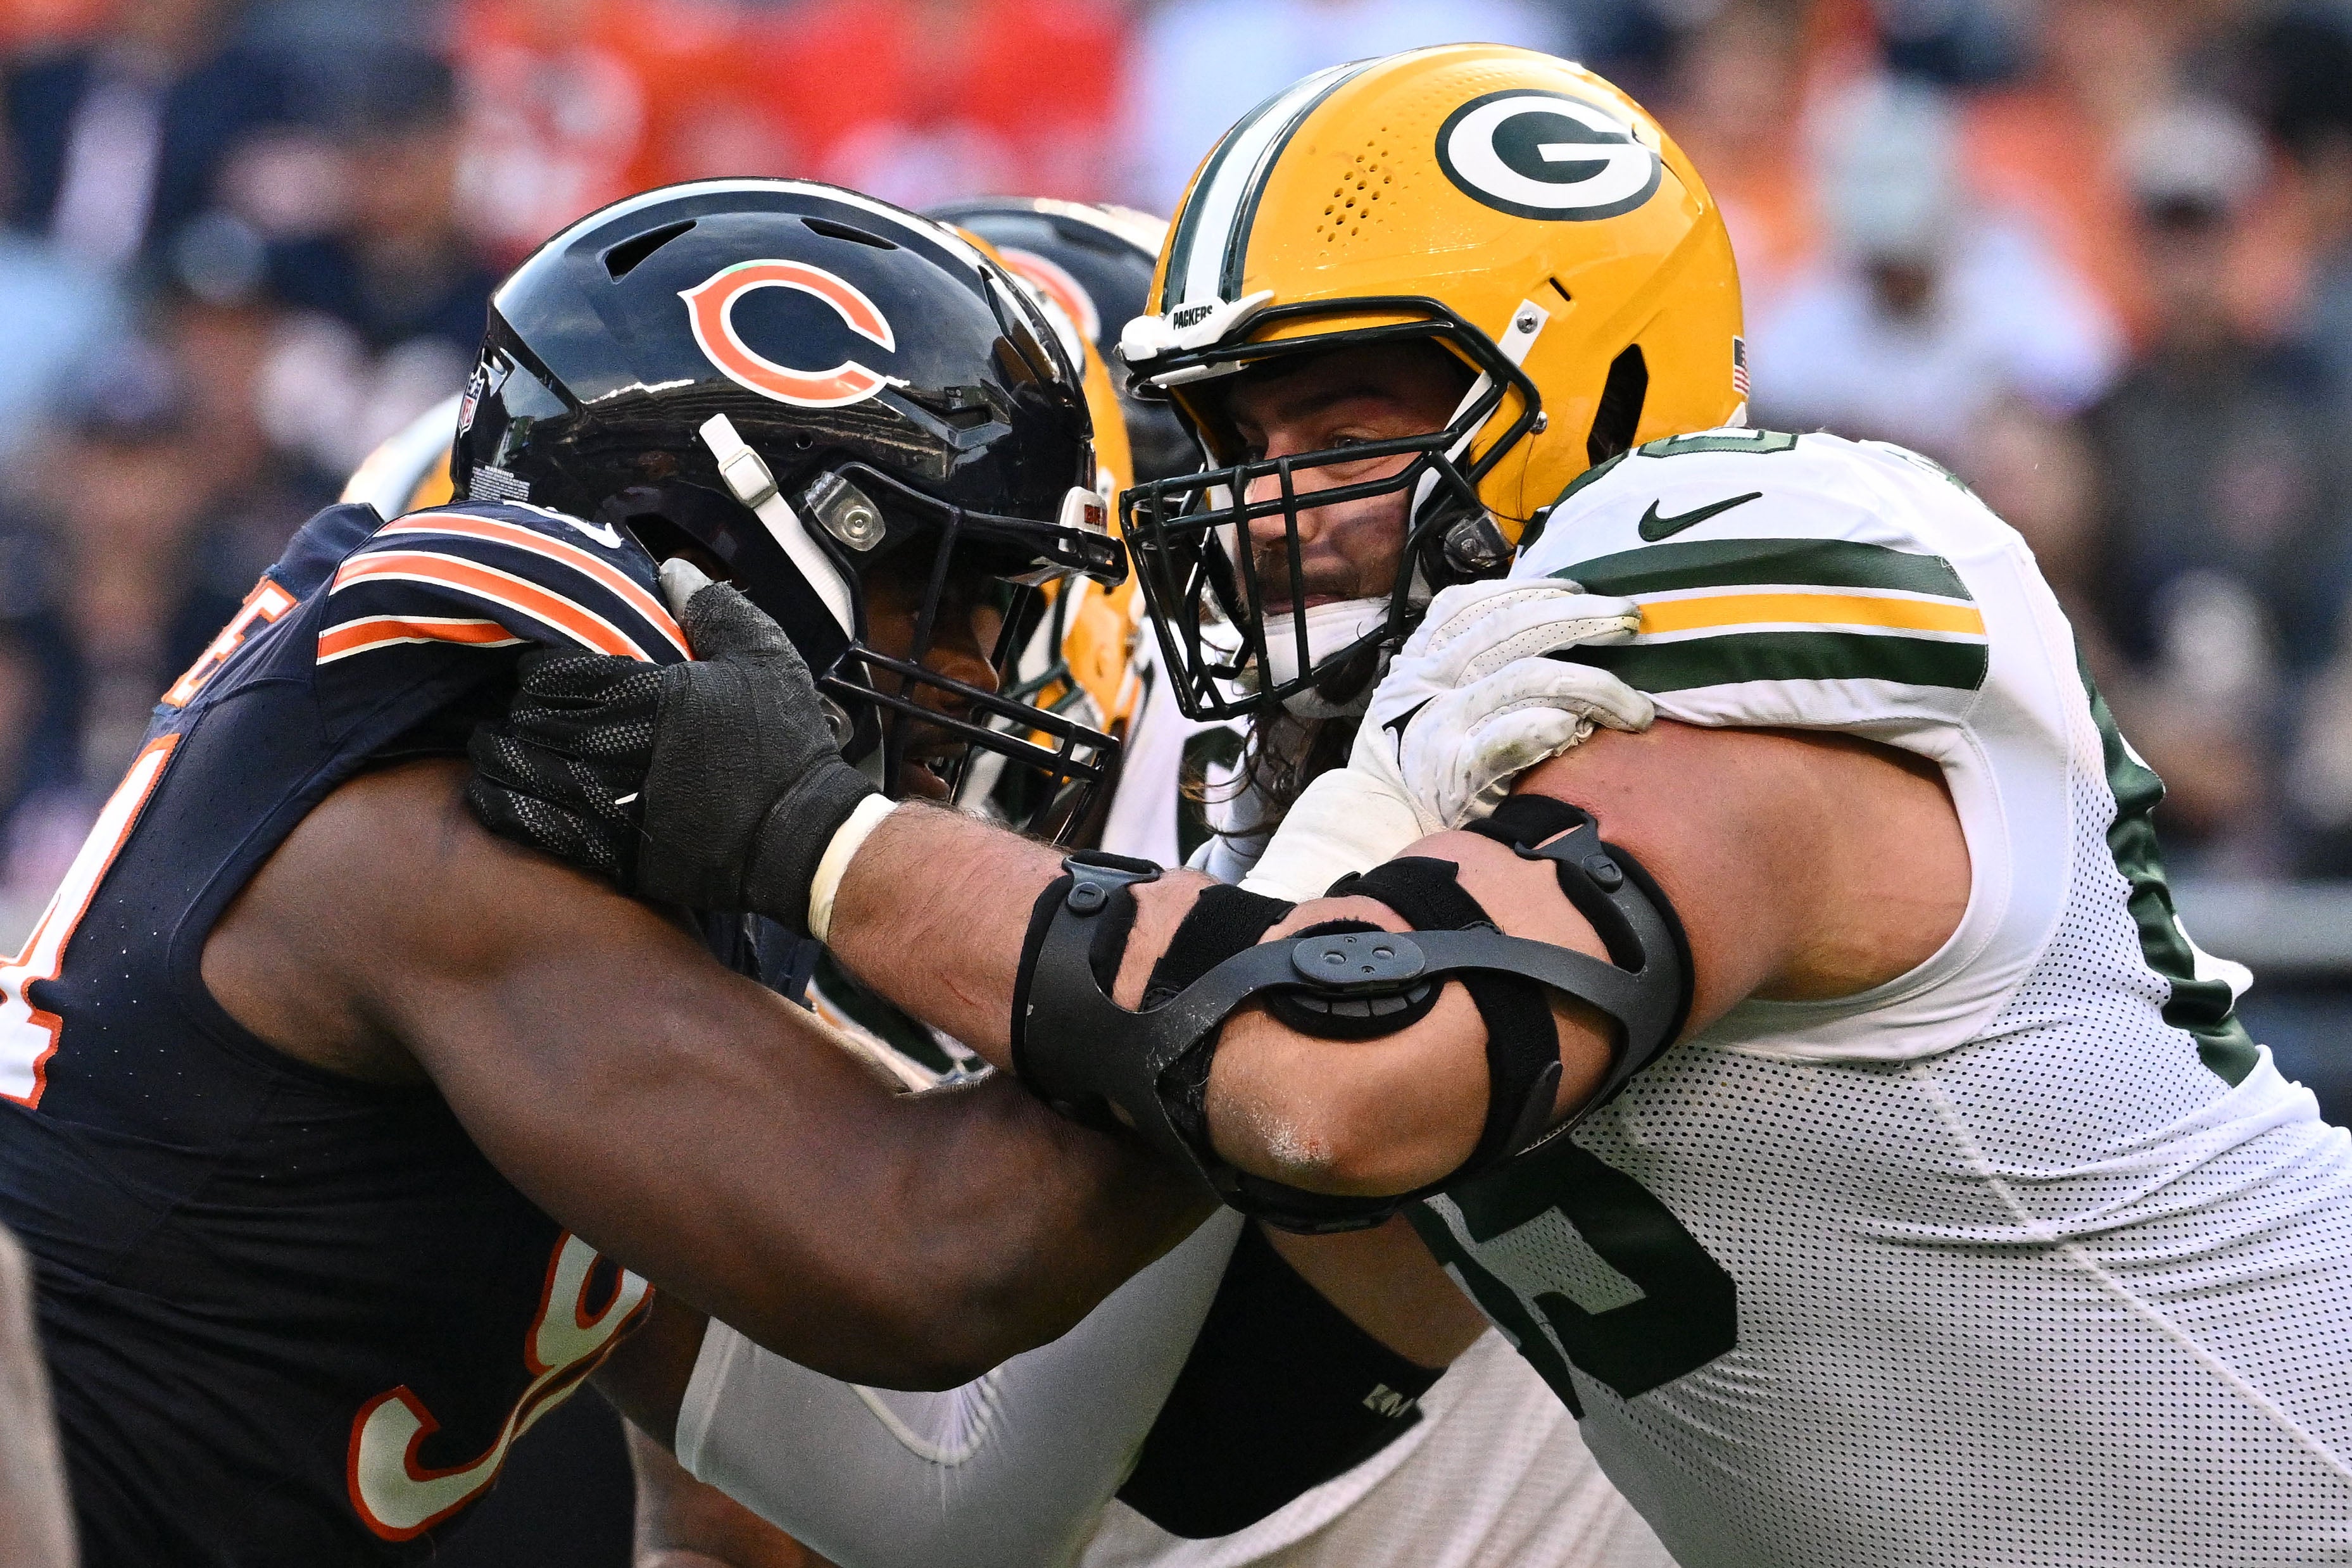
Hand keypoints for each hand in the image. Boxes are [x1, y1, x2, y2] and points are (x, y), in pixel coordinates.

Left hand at [467, 562, 877, 929]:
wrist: (805, 842)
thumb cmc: (787, 749)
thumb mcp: (765, 660)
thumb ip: (715, 611)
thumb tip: (676, 572)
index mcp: (645, 696)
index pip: (553, 673)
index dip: (542, 669)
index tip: (549, 672)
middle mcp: (615, 749)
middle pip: (528, 718)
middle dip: (522, 709)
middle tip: (527, 708)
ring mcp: (606, 805)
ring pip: (516, 770)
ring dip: (501, 754)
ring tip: (502, 746)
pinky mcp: (608, 853)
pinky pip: (527, 825)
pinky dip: (503, 805)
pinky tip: (500, 793)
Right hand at [1239, 580, 1650, 901]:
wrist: (1370, 828)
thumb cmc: (1418, 761)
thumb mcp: (1428, 698)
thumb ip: (1472, 665)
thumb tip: (1552, 629)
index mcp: (1422, 658)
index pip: (1474, 605)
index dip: (1531, 590)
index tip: (1579, 590)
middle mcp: (1428, 684)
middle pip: (1509, 632)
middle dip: (1579, 619)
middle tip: (1631, 620)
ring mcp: (1439, 728)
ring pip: (1521, 680)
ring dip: (1590, 686)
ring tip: (1634, 707)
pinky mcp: (1451, 776)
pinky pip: (1500, 743)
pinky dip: (1538, 729)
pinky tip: (1571, 728)